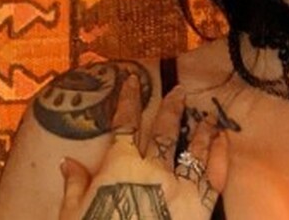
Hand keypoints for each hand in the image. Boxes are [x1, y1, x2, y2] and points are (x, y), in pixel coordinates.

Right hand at [58, 74, 228, 219]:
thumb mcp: (72, 215)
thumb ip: (74, 186)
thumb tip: (67, 163)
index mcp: (119, 167)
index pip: (124, 126)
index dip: (127, 101)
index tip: (132, 82)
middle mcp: (152, 170)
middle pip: (163, 131)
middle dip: (171, 109)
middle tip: (180, 92)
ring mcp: (179, 187)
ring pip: (192, 149)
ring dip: (199, 130)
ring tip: (206, 117)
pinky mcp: (200, 207)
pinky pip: (214, 176)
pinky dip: (218, 155)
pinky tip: (221, 141)